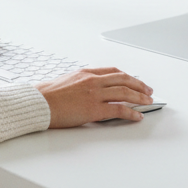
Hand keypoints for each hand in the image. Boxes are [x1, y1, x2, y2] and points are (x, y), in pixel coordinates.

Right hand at [36, 67, 153, 127]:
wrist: (39, 103)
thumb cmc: (48, 95)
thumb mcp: (67, 81)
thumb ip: (81, 83)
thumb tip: (89, 89)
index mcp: (86, 73)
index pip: (113, 71)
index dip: (127, 76)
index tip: (134, 81)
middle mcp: (93, 80)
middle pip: (123, 79)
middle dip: (139, 85)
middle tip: (148, 91)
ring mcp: (95, 94)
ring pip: (125, 92)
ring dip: (140, 97)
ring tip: (148, 102)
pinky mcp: (95, 109)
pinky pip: (119, 109)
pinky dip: (131, 112)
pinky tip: (137, 116)